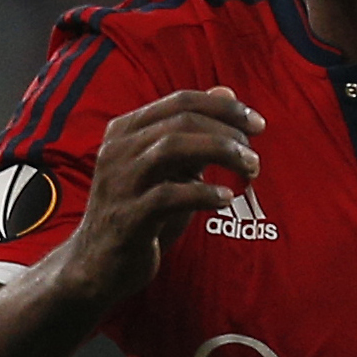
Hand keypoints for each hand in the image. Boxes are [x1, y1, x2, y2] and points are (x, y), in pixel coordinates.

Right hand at [53, 87, 264, 308]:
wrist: (98, 264)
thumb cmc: (142, 210)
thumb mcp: (171, 168)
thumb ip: (196, 132)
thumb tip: (227, 93)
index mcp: (127, 130)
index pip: (182, 101)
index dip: (225, 108)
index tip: (258, 124)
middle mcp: (118, 150)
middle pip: (182, 121)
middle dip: (228, 132)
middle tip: (254, 156)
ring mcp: (119, 183)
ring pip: (171, 147)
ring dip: (220, 153)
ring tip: (249, 169)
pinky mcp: (126, 217)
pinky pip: (167, 196)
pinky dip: (203, 193)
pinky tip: (225, 199)